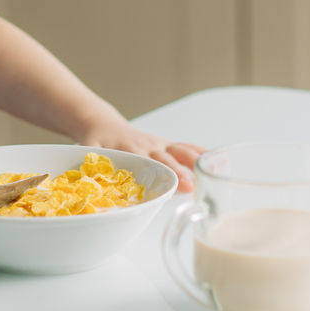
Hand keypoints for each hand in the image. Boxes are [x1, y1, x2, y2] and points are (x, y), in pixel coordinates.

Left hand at [76, 121, 204, 191]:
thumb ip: (91, 164)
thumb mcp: (88, 151)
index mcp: (130, 148)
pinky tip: (220, 161)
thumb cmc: (97, 142)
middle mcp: (148, 145)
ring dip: (197, 161)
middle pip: (167, 159)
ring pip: (181, 150)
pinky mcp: (166, 145)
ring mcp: (160, 145)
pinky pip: (186, 147)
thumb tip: (91, 183)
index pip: (147, 162)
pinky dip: (202, 153)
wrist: (102, 125)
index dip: (157, 173)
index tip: (170, 184)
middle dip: (180, 171)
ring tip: (216, 172)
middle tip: (192, 185)